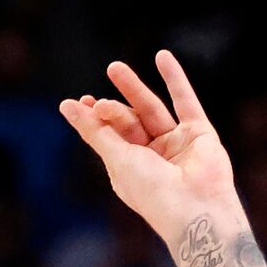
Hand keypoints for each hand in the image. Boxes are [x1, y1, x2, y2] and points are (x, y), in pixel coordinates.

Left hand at [56, 50, 239, 242]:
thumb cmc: (152, 192)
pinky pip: (185, 101)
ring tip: (114, 68)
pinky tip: (162, 57)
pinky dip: (175, 79)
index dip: (94, 119)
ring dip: (133, 88)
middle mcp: (152, 155)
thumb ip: (96, 131)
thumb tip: (67, 106)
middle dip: (113, 109)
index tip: (78, 102)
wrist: (194, 208)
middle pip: (128, 122)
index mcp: (129, 168)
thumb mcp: (117, 159)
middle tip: (96, 100)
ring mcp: (176, 143)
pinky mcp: (199, 133)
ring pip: (151, 109)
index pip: (108, 136)